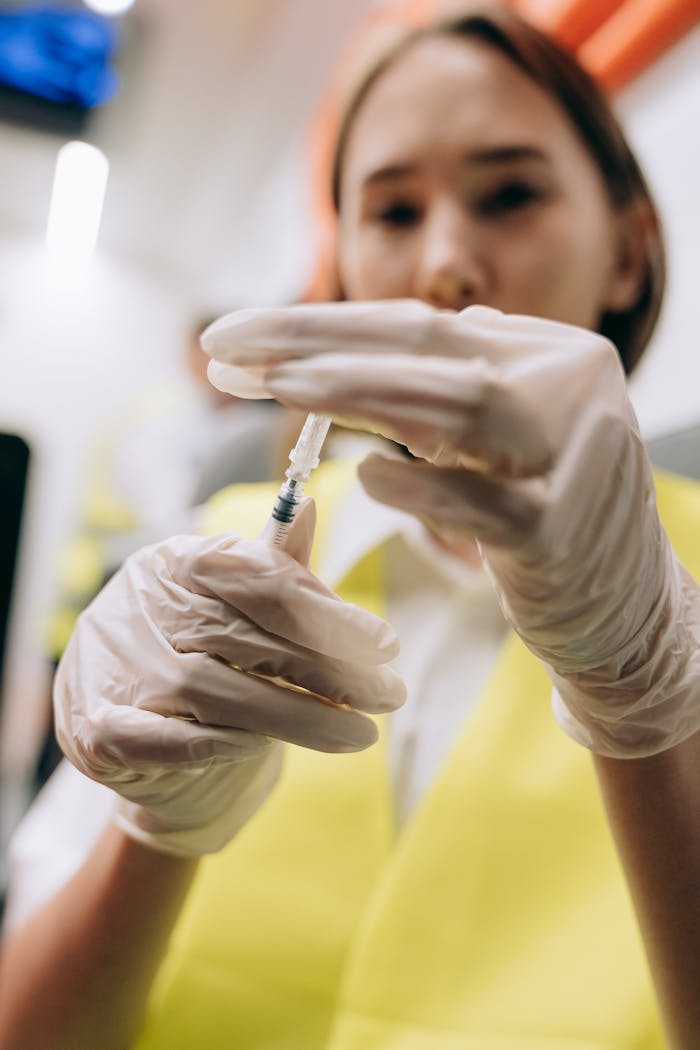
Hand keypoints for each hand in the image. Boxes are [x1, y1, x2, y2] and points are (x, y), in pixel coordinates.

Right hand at [54, 501, 404, 855]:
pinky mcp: (99, 731)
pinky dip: (222, 743)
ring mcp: (114, 666)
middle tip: (389, 696)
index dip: (327, 613)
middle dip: (328, 670)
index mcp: (178, 561)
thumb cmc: (209, 661)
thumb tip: (309, 507)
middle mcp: (141, 604)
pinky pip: (170, 738)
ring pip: (212, 689)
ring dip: (296, 716)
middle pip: (244, 636)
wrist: (142, 748)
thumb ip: (276, 572)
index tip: (386, 645)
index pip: (258, 578)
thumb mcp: (241, 611)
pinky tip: (264, 747)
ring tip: (358, 734)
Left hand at [203, 300, 699, 757]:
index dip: (319, 325)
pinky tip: (368, 477)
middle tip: (225, 347)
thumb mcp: (493, 437)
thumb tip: (341, 346)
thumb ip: (438, 388)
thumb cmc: (542, 516)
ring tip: (281, 385)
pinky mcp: (566, 534)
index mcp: (547, 353)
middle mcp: (571, 385)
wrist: (626, 608)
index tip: (233, 335)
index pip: (419, 323)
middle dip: (318, 344)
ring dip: (362, 392)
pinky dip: (427, 490)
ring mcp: (576, 457)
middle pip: (429, 348)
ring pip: (465, 406)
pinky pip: (489, 506)